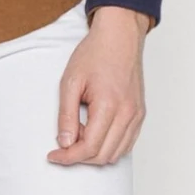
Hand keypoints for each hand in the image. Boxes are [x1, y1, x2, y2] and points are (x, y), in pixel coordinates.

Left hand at [48, 6, 149, 165]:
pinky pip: (127, 143)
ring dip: (95, 153)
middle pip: (103, 155)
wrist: (119, 37)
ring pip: (116, 153)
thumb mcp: (70, 82)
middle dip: (79, 156)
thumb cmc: (95, 54)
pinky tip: (95, 133)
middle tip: (64, 142)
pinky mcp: (140, 114)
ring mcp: (136, 115)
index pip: (89, 147)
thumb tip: (64, 142)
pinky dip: (109, 146)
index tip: (54, 155)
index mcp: (109, 105)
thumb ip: (66, 116)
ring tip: (80, 132)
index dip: (68, 157)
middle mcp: (127, 114)